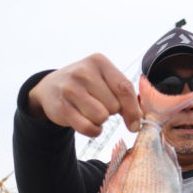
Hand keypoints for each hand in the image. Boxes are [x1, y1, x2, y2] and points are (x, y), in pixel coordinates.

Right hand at [27, 53, 141, 136]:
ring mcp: (70, 88)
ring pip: (101, 117)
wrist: (51, 88)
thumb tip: (140, 118)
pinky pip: (88, 128)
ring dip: (101, 121)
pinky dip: (92, 130)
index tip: (135, 125)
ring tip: (92, 111)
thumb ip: (124, 93)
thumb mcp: (104, 80)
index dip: (133, 110)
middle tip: (100, 105)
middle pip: (114, 106)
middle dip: (111, 111)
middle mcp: (83, 72)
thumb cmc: (87, 86)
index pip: (124, 88)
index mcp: (99, 62)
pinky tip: (87, 121)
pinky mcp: (62, 106)